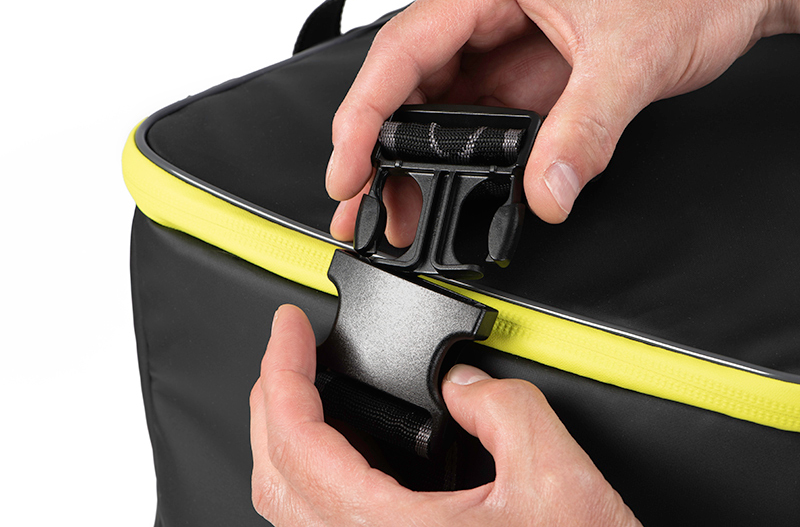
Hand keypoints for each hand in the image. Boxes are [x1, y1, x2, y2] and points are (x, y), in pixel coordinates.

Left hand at [250, 304, 640, 525]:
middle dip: (271, 398)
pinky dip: (311, 474)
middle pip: (274, 472)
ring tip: (302, 390)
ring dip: (286, 437)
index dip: (282, 372)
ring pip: (290, 504)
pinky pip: (319, 524)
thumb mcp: (558, 479)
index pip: (298, 439)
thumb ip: (503, 407)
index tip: (288, 329)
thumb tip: (461, 382)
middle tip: (287, 352)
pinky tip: (339, 451)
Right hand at [326, 0, 798, 244]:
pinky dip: (451, 161)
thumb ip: (585, 128)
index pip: (402, 52)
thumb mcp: (631, 57)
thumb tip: (546, 192)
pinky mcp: (523, 78)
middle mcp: (486, 14)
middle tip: (359, 206)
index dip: (365, 114)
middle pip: (405, 86)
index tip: (348, 169)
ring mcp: (502, 48)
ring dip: (408, 162)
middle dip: (375, 150)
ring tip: (391, 211)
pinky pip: (473, 122)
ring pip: (433, 108)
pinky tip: (439, 191)